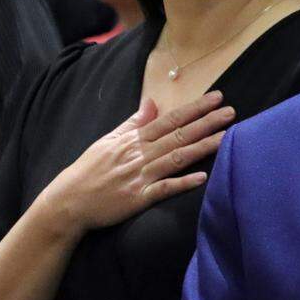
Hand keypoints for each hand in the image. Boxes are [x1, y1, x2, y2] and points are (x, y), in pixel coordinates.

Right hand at [39, 91, 233, 236]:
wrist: (68, 201)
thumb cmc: (89, 170)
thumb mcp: (108, 140)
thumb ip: (134, 123)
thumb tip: (152, 102)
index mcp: (134, 139)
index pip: (170, 119)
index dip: (195, 108)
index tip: (216, 98)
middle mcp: (140, 154)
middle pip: (179, 135)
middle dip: (206, 122)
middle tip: (231, 112)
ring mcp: (140, 176)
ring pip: (176, 158)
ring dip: (202, 147)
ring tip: (227, 138)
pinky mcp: (138, 199)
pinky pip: (163, 189)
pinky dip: (182, 183)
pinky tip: (203, 177)